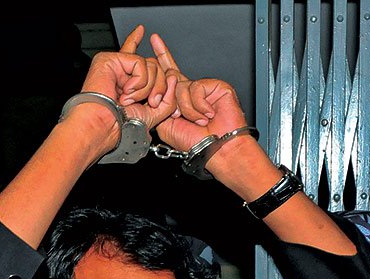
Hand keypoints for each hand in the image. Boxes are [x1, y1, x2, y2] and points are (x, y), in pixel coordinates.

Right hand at [76, 25, 175, 133]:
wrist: (107, 125)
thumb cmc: (123, 124)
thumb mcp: (155, 113)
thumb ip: (168, 97)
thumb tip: (173, 76)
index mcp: (127, 82)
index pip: (135, 60)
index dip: (137, 42)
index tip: (142, 30)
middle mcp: (120, 70)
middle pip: (154, 66)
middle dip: (159, 87)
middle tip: (151, 102)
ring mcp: (115, 64)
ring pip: (150, 65)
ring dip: (147, 87)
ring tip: (130, 100)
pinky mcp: (110, 59)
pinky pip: (140, 63)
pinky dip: (140, 81)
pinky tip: (127, 91)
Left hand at [150, 34, 248, 150]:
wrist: (217, 148)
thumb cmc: (195, 142)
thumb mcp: (165, 126)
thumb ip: (158, 107)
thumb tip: (151, 93)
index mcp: (179, 99)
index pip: (167, 74)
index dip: (161, 56)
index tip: (154, 40)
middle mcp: (190, 90)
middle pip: (172, 74)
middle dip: (171, 96)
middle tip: (178, 116)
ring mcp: (203, 87)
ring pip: (181, 86)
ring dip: (187, 108)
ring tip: (198, 120)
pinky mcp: (216, 85)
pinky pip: (196, 88)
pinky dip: (199, 105)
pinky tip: (208, 114)